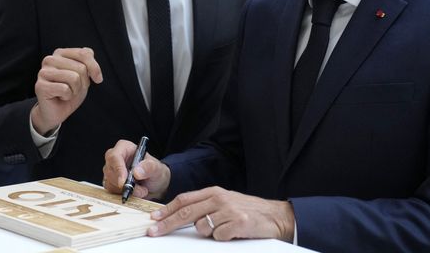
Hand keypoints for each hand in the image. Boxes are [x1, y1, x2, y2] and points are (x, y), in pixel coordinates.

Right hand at [32, 47, 102, 134]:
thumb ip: (87, 61)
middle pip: (81, 68)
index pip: (84, 53)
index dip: (95, 68)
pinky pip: (65, 89)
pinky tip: (60, 97)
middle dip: (83, 83)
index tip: (98, 79)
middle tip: (74, 89)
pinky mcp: (40, 86)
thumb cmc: (71, 91)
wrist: (57, 112)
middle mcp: (50, 59)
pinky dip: (68, 97)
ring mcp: (43, 72)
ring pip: (74, 78)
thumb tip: (89, 52)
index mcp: (60, 53)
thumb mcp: (84, 75)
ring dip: (75, 90)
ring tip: (67, 93)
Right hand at [102, 139, 170, 199]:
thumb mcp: (157, 168)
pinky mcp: (110, 182)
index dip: (118, 169)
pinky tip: (134, 192)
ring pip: (110, 183)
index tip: (123, 182)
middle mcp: (115, 158)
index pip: (115, 156)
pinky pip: (111, 191)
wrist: (155, 184)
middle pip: (110, 171)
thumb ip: (149, 167)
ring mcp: (111, 171)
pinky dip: (123, 194)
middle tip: (141, 190)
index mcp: (124, 148)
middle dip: (125, 184)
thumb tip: (136, 172)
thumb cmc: (155, 172)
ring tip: (141, 190)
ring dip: (126, 190)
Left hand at [149, 187, 294, 241]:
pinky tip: (233, 232)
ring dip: (207, 232)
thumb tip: (180, 214)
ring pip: (202, 227)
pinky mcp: (238, 223)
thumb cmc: (247, 210)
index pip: (184, 200)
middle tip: (154, 232)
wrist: (275, 216)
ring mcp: (228, 210)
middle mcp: (219, 198)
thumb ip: (205, 205)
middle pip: (186, 212)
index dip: (167, 210)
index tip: (154, 219)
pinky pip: (218, 236)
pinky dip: (222, 238)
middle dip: (167, 223)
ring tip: (222, 228)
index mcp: (214, 192)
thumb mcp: (224, 202)